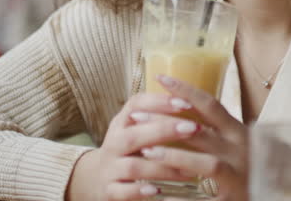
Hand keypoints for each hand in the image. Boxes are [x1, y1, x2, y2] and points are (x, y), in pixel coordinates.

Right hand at [66, 92, 199, 200]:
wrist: (96, 178)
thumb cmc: (128, 148)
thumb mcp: (136, 128)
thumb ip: (157, 115)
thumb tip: (194, 98)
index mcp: (122, 123)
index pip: (136, 105)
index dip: (160, 102)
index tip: (186, 102)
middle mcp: (113, 143)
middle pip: (134, 135)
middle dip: (164, 131)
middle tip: (194, 128)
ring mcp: (109, 168)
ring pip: (134, 166)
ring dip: (163, 167)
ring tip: (190, 170)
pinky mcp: (109, 191)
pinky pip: (123, 192)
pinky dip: (140, 192)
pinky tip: (159, 191)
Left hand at [135, 75, 248, 200]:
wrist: (271, 194)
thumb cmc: (246, 166)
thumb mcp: (234, 142)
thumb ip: (212, 129)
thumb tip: (178, 106)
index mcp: (238, 132)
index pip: (210, 105)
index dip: (186, 90)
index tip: (160, 78)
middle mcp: (240, 151)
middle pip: (201, 132)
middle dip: (166, 123)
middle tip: (136, 117)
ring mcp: (237, 176)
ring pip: (206, 163)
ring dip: (174, 157)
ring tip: (147, 152)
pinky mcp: (230, 199)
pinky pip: (203, 199)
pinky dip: (180, 197)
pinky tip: (158, 194)